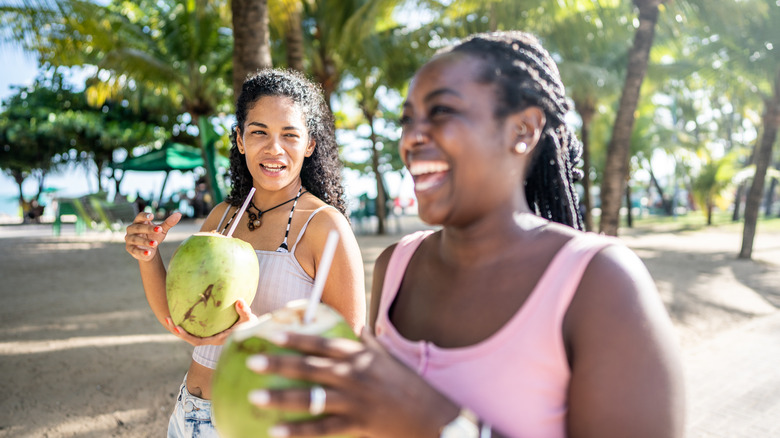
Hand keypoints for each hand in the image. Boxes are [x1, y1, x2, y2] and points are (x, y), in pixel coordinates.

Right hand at [124, 212, 181, 260]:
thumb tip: (179, 214)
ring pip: (135, 239)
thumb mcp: (162, 230)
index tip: (152, 216)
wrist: (149, 250)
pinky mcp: (130, 249)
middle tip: (159, 230)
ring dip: (145, 241)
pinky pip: (135, 250)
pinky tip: (149, 253)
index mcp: (138, 222)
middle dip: (148, 229)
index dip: (145, 216)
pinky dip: (141, 252)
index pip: (139, 216)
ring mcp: (129, 239)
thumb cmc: (154, 236)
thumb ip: (168, 222)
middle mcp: (132, 229)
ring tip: (156, 243)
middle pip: (138, 228)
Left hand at [165, 298, 256, 346]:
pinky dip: (189, 320)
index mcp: (217, 339)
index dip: (186, 336)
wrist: (254, 330)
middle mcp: (211, 338)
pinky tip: (183, 310)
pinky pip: (197, 326)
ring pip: (191, 332)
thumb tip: (239, 301)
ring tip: (168, 314)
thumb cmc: (252, 327)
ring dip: (180, 325)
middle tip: (166, 318)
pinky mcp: (211, 329)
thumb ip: (245, 311)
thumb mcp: (250, 320)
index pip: (198, 341)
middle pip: (189, 337)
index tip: (177, 328)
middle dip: (177, 330)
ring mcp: (210, 334)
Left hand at [245, 329, 457, 437]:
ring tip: (254, 397)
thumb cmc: (409, 386)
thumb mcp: (391, 359)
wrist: (432, 416)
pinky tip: (275, 432)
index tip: (272, 331)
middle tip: (253, 361)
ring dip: (281, 398)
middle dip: (279, 363)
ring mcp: (355, 401)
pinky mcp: (358, 425)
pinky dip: (298, 431)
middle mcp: (354, 375)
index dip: (296, 336)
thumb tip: (358, 327)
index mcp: (360, 356)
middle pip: (310, 367)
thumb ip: (371, 343)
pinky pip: (322, 429)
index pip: (322, 342)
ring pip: (312, 398)